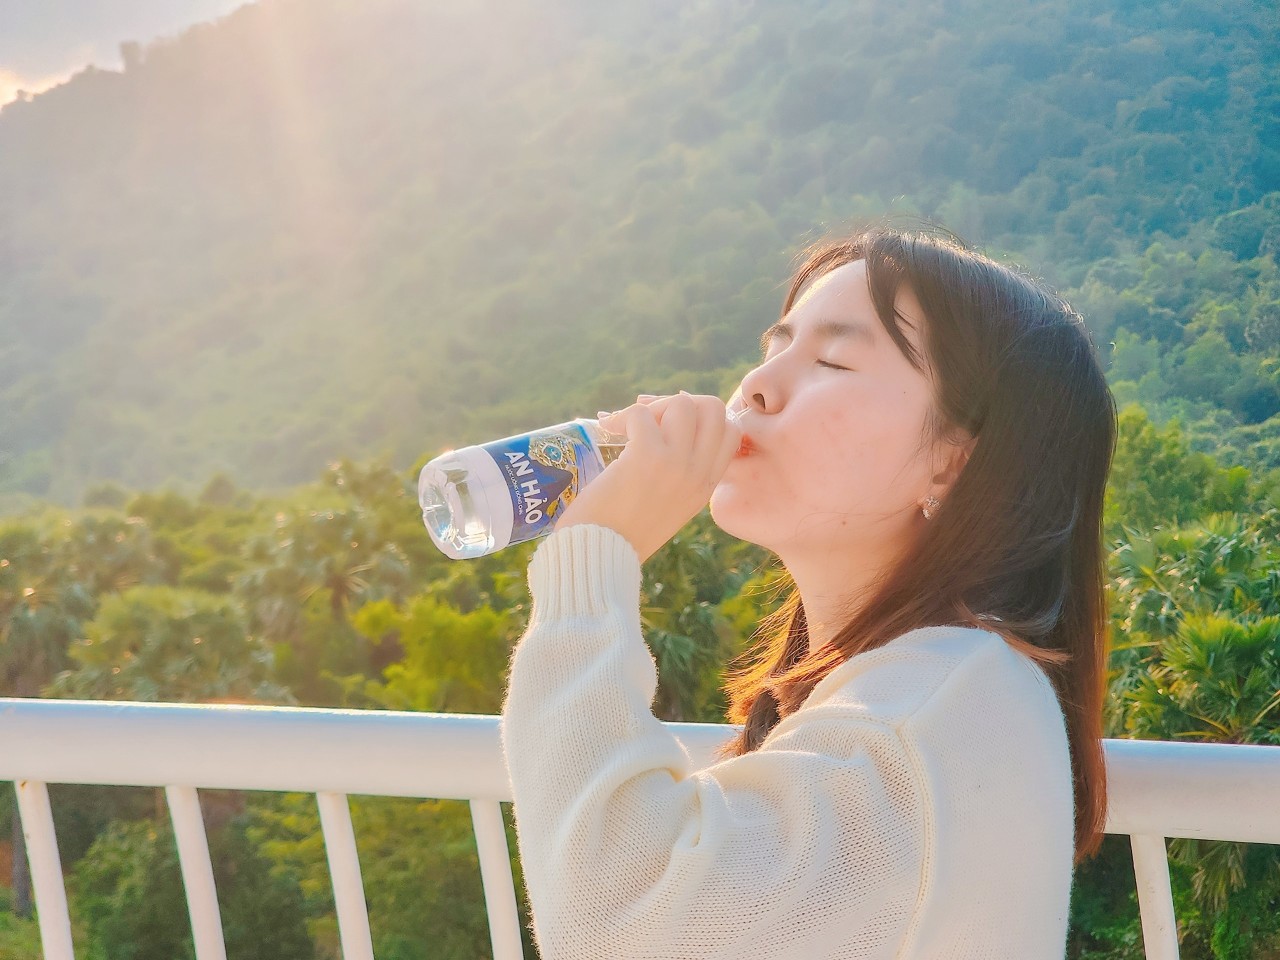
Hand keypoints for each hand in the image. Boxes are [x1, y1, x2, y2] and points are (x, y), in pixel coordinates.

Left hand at [552, 392, 742, 563]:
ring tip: (630, 428)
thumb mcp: (667, 503)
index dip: (702, 417)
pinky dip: (623, 416)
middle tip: (651, 421)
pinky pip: (643, 413)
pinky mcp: (648, 457)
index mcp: (706, 486)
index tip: (671, 426)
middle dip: (681, 403)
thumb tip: (665, 418)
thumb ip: (678, 471)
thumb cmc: (622, 531)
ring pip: (683, 402)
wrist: (598, 555)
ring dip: (653, 408)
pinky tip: (608, 429)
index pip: (731, 431)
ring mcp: (677, 464)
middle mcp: (698, 473)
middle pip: (713, 407)